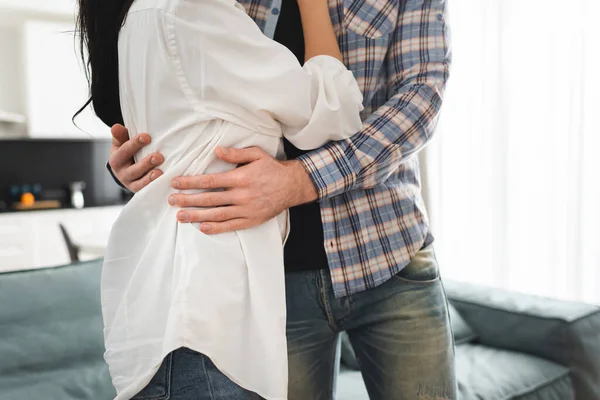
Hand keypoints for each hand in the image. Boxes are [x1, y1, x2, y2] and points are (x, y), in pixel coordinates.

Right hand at [108, 124, 164, 191]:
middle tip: (158, 157)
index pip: (124, 151)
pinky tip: (164, 181)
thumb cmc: (126, 152)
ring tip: (160, 172)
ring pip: (140, 183)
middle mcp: (122, 173)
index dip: (135, 144)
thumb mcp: (121, 143)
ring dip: (150, 178)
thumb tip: (116, 127)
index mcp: (116, 160)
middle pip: (133, 169)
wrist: (124, 171)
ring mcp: (131, 184)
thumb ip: (120, 136)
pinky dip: (155, 186)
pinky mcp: (140, 191)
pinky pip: (147, 190)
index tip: (147, 137)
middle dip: (146, 163)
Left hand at [169, 147, 317, 233]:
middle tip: (171, 201)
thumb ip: (236, 153)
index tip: (175, 183)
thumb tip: (216, 150)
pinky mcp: (251, 220)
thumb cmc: (272, 169)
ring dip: (196, 216)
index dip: (190, 182)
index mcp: (240, 178)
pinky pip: (230, 226)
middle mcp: (241, 195)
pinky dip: (216, 228)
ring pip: (216, 214)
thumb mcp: (256, 154)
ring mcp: (246, 210)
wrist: (293, 186)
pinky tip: (202, 228)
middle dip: (187, 200)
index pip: (209, 181)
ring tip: (180, 217)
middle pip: (209, 199)